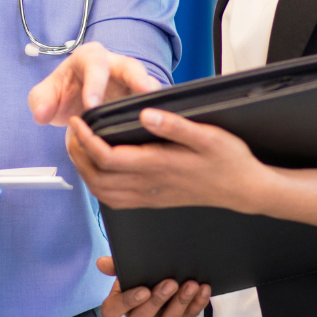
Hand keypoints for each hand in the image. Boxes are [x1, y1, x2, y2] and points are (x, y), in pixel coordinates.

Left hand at [28, 42, 163, 125]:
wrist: (75, 102)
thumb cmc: (63, 93)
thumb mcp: (45, 95)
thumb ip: (40, 101)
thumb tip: (42, 113)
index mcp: (90, 57)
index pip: (95, 65)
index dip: (95, 84)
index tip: (91, 105)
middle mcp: (116, 65)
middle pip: (132, 66)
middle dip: (139, 78)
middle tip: (144, 92)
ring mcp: (132, 82)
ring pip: (148, 84)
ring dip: (153, 98)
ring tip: (161, 112)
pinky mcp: (141, 98)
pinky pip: (153, 103)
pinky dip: (157, 114)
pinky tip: (160, 128)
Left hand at [66, 107, 265, 210]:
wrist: (244, 190)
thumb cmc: (229, 160)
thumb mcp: (209, 135)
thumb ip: (175, 125)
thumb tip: (146, 114)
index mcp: (158, 165)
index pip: (107, 156)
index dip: (86, 139)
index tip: (78, 120)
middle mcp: (149, 185)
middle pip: (96, 177)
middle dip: (77, 155)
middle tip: (71, 132)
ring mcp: (149, 196)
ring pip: (102, 192)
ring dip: (84, 170)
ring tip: (79, 147)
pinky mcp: (152, 202)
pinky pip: (114, 200)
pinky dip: (98, 185)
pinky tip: (98, 169)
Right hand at [97, 257, 209, 316]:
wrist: (162, 276)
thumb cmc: (140, 275)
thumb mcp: (127, 267)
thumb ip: (115, 265)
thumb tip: (101, 263)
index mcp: (119, 305)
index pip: (114, 311)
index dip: (128, 302)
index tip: (143, 289)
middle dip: (158, 300)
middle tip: (171, 283)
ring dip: (181, 302)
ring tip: (190, 284)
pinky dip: (197, 304)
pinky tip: (203, 289)